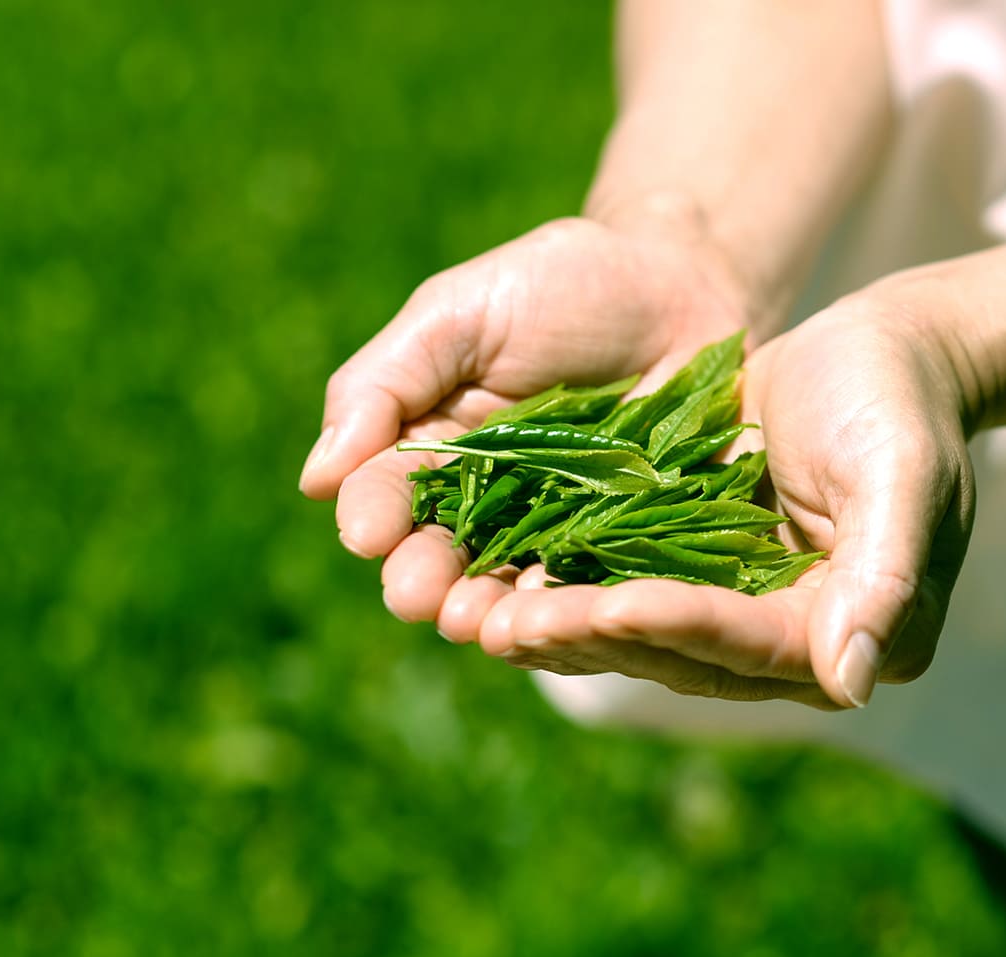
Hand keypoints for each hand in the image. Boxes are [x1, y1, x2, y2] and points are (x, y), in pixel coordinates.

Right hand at [299, 201, 757, 640]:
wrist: (688, 280)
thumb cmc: (565, 284)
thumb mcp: (462, 312)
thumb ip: (386, 383)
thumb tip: (316, 478)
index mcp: (436, 452)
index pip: (387, 496)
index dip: (373, 517)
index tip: (366, 534)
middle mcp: (493, 508)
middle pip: (447, 560)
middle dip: (427, 582)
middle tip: (419, 599)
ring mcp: (566, 535)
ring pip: (519, 589)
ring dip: (496, 614)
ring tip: (484, 627)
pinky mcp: (639, 549)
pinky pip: (608, 589)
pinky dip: (587, 608)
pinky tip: (571, 618)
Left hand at [475, 292, 976, 708]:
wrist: (884, 353)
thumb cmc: (900, 398)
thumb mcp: (900, 471)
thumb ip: (885, 574)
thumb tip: (852, 684)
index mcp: (864, 632)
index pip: (756, 644)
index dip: (680, 626)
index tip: (605, 607)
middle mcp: (802, 643)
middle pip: (689, 655)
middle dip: (597, 639)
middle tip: (507, 626)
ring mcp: (748, 615)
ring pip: (647, 637)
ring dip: (567, 631)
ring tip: (485, 619)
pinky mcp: (705, 577)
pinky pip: (632, 595)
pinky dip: (570, 593)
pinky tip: (501, 587)